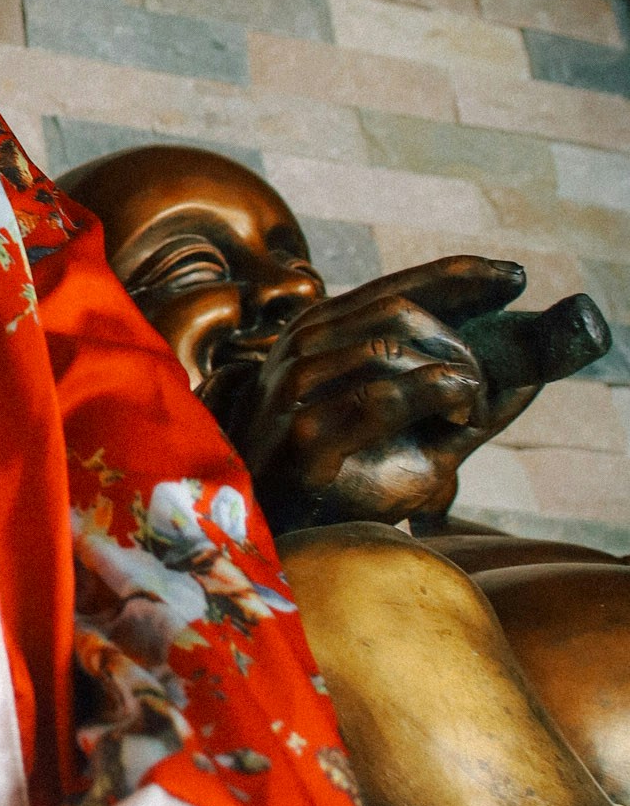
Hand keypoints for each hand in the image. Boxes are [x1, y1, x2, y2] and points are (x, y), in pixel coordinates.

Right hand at [211, 257, 527, 529]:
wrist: (274, 530)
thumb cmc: (345, 475)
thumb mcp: (406, 426)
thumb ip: (458, 394)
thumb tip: (532, 372)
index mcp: (324, 332)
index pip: (396, 287)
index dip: (460, 275)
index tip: (514, 276)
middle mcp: (304, 347)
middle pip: (401, 312)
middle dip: (460, 343)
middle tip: (485, 388)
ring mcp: (297, 388)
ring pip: (389, 347)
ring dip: (451, 375)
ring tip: (470, 415)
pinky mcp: (305, 436)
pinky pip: (379, 397)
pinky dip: (433, 394)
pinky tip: (460, 409)